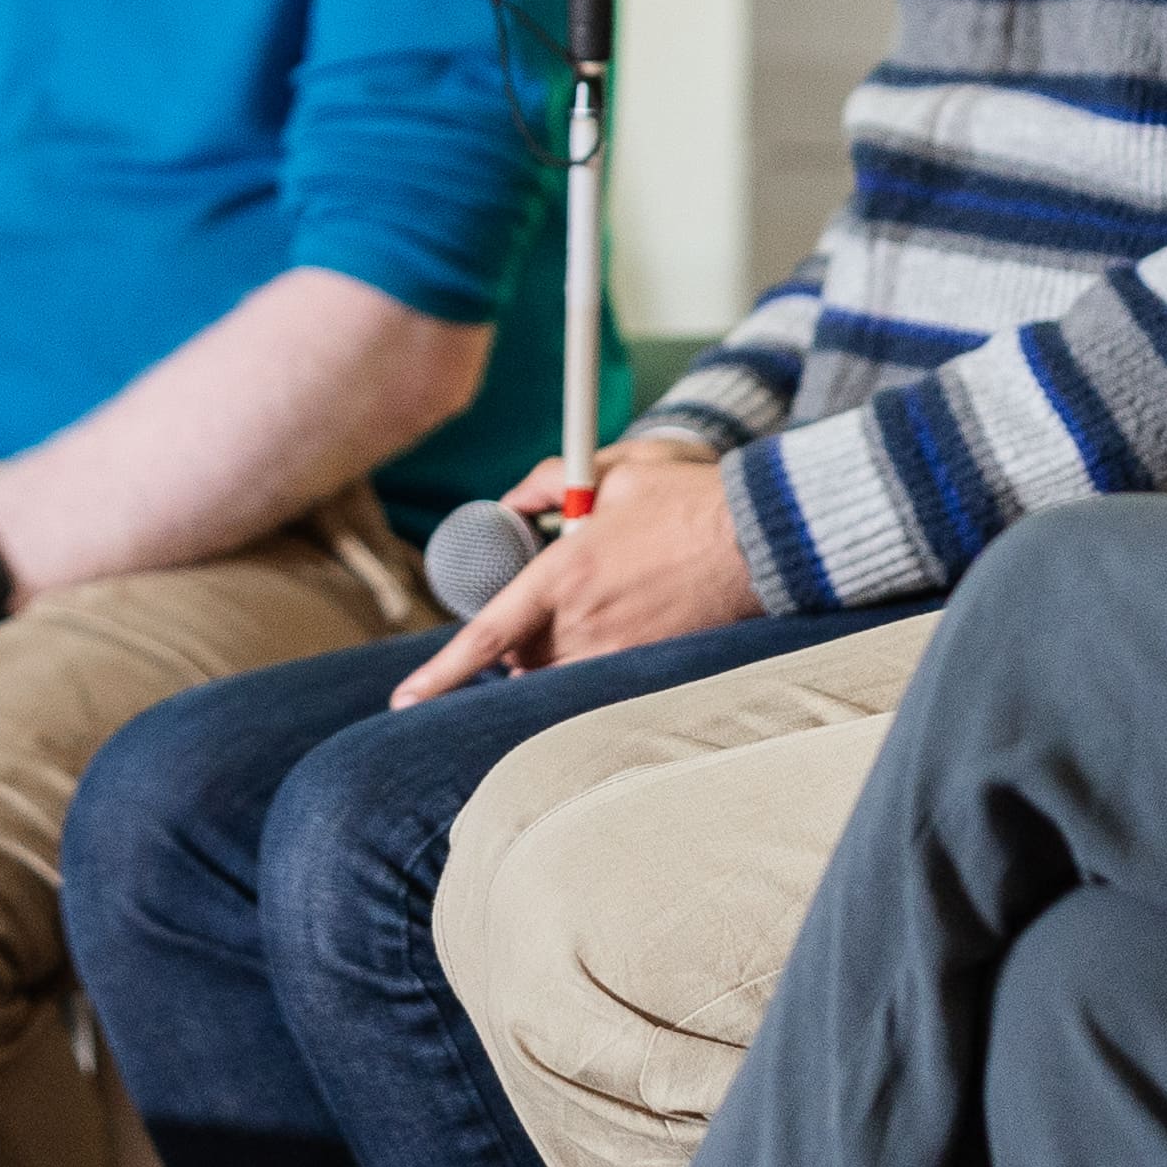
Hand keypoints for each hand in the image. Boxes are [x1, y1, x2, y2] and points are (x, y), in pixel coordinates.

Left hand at [395, 442, 765, 699]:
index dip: (440, 673)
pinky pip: (600, 676)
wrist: (762, 537)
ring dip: (552, 652)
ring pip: (557, 672)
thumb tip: (512, 501)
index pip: (487, 636)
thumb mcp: (614, 466)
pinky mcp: (652, 662)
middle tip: (545, 602)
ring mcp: (620, 649)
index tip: (405, 700)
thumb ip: (548, 481)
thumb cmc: (689, 496)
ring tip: (592, 606)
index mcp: (565, 573)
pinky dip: (592, 659)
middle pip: (519, 658)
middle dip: (517, 642)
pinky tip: (622, 621)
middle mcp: (585, 621)